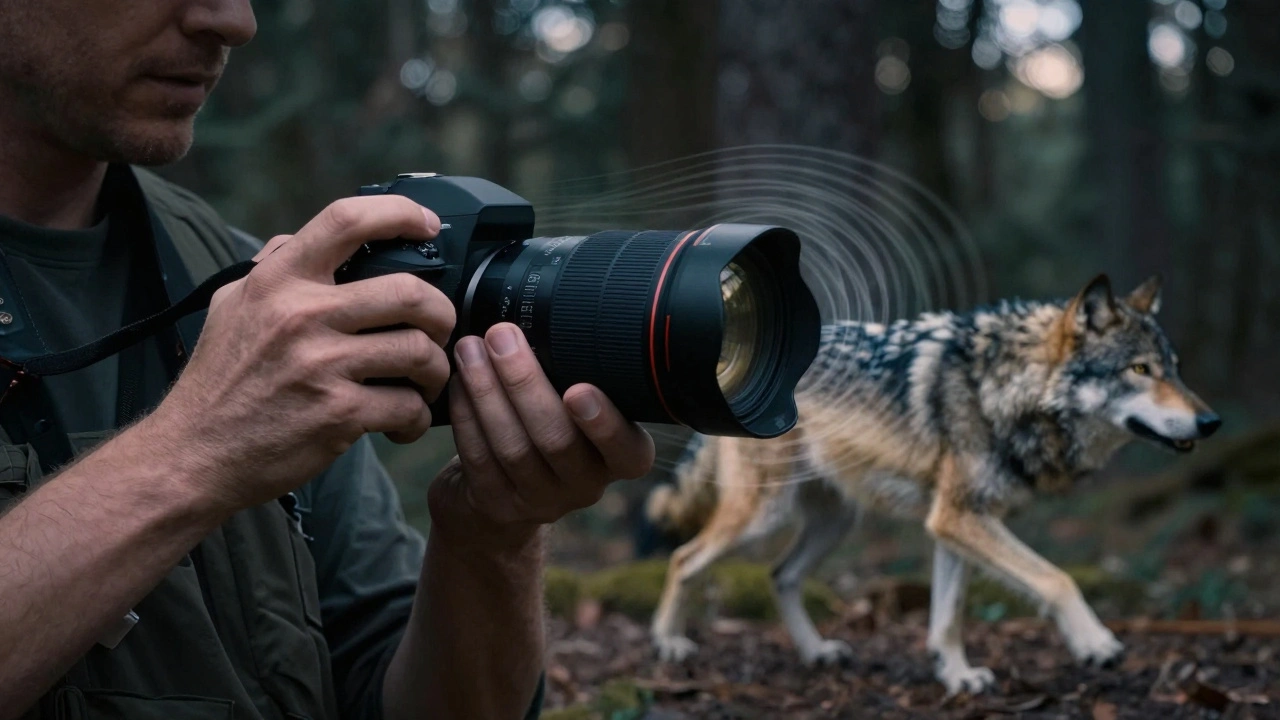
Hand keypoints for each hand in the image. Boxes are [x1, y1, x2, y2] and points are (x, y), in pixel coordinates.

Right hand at [147, 195, 455, 511]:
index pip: (347, 220)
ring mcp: (323, 365)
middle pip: (411, 292)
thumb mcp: (232, 306)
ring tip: (424, 384)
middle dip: (442, 314)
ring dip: (436, 372)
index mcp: (279, 281)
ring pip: (421, 352)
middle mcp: (302, 315)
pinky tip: (402, 423)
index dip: (400, 213)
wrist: (192, 455)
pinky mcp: (338, 414)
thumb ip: (272, 270)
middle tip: (438, 332)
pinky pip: (408, 406)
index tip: (427, 225)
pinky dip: (416, 418)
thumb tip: (300, 238)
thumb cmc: (218, 382)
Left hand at [427, 322, 655, 549]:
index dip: (605, 424)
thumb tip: (564, 308)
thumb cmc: (553, 428)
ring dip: (487, 392)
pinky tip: (458, 382)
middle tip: (501, 336)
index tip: (579, 389)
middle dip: (524, 383)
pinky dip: (466, 415)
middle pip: (557, 440)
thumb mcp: (581, 410)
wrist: (508, 491)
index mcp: (621, 457)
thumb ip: (584, 375)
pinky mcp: (498, 505)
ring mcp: (541, 501)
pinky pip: (478, 458)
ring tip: (470, 349)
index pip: (627, 450)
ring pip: (512, 447)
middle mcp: (587, 485)